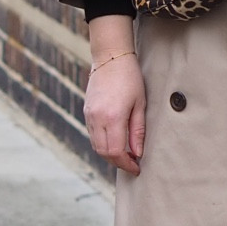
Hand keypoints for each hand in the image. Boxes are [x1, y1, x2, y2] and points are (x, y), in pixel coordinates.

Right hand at [84, 52, 145, 174]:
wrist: (110, 57)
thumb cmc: (130, 78)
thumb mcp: (139, 104)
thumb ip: (137, 130)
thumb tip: (138, 153)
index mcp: (113, 117)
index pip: (116, 152)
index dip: (126, 164)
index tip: (137, 167)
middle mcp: (97, 118)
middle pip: (104, 152)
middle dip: (118, 162)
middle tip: (132, 163)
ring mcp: (89, 115)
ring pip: (96, 146)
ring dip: (109, 154)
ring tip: (125, 154)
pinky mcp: (86, 111)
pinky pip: (92, 135)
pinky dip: (103, 143)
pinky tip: (115, 141)